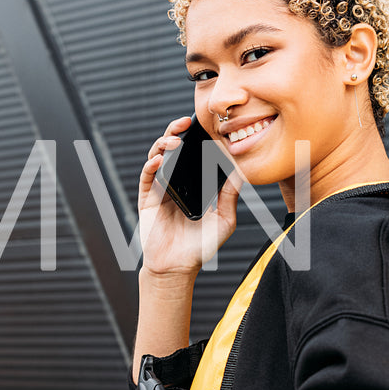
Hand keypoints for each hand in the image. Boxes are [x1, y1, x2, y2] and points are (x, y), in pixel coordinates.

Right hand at [137, 115, 244, 274]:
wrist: (178, 268)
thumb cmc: (201, 246)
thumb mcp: (224, 220)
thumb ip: (230, 196)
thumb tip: (241, 173)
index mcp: (194, 185)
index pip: (195, 155)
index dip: (199, 139)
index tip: (209, 127)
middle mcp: (177, 183)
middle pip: (173, 150)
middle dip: (177, 131)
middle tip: (186, 121)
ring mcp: (160, 189)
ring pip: (157, 157)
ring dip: (164, 144)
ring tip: (175, 140)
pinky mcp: (147, 199)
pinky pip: (146, 177)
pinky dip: (151, 165)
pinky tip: (159, 160)